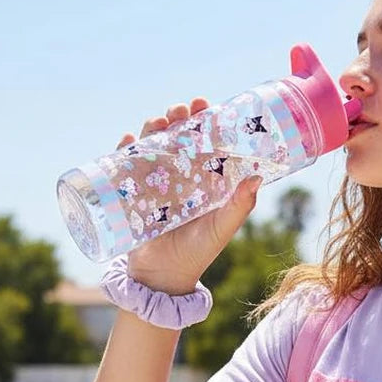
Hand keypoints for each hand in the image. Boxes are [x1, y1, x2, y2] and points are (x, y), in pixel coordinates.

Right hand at [116, 98, 261, 294]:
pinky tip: (128, 140)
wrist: (162, 276)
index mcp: (205, 178)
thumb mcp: (221, 228)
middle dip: (178, 118)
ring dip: (153, 128)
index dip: (205, 121)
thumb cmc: (198, 253)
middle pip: (178, 136)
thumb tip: (257, 178)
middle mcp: (181, 175)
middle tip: (179, 110)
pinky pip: (126, 163)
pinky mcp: (132, 190)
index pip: (206, 141)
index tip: (204, 105)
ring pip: (153, 144)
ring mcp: (155, 181)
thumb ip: (239, 206)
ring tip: (157, 122)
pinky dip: (125, 148)